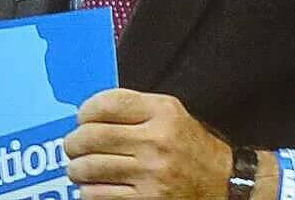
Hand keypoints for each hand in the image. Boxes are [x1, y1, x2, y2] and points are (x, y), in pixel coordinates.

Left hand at [64, 88, 276, 199]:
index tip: (82, 117)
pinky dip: (88, 191)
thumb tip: (90, 114)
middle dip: (73, 142)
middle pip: (92, 136)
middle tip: (71, 146)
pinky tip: (93, 187)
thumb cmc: (192, 146)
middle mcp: (156, 140)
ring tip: (78, 168)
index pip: (107, 103)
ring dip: (77, 169)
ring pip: (90, 168)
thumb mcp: (172, 114)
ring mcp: (151, 174)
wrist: (224, 183)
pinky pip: (98, 195)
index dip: (86, 110)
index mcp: (163, 112)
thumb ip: (136, 108)